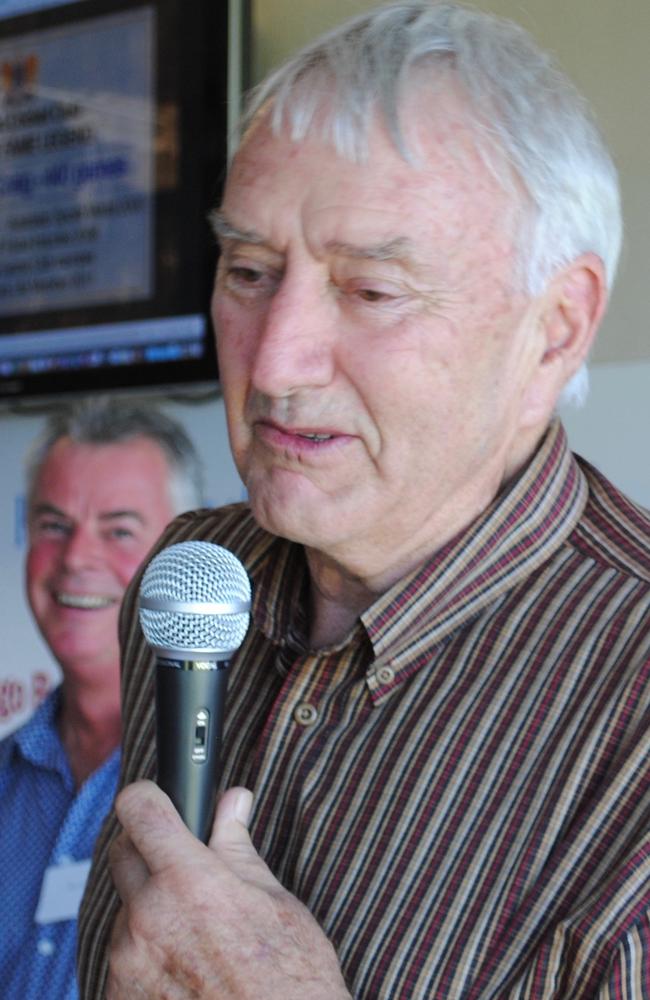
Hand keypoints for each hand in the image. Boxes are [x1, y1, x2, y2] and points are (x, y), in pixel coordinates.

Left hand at [106, 780, 350, 998]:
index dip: (148, 796)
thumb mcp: (275, 903)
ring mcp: (128, 962)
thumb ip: (237, 847)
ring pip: (127, 909)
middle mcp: (149, 917)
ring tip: (198, 935)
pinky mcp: (119, 997)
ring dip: (151, 908)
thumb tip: (233, 802)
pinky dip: (147, 953)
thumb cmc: (291, 981)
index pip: (141, 810)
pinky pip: (124, 957)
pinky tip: (186, 969)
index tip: (156, 798)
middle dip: (151, 850)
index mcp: (190, 882)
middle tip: (187, 867)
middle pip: (124, 854)